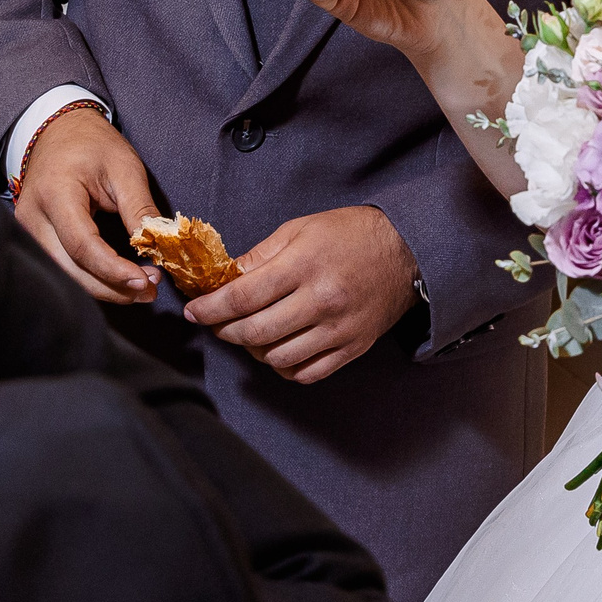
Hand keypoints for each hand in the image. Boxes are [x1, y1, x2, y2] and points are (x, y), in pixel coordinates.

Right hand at [11, 106, 161, 302]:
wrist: (60, 132)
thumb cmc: (92, 145)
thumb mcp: (124, 167)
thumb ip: (139, 207)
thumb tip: (157, 247)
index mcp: (54, 193)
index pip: (82, 245)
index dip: (113, 269)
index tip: (145, 281)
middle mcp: (32, 217)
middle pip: (69, 269)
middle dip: (111, 287)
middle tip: (148, 291)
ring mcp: (27, 231)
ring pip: (64, 274)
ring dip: (102, 287)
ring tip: (139, 287)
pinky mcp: (34, 239)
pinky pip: (62, 267)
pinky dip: (90, 278)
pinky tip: (117, 279)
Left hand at [184, 205, 420, 383]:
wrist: (407, 251)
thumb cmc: (350, 234)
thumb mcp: (301, 228)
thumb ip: (261, 255)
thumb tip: (226, 277)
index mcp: (304, 265)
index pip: (244, 296)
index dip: (212, 308)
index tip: (195, 312)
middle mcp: (321, 300)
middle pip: (255, 332)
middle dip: (225, 331)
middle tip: (216, 324)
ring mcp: (338, 329)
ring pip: (278, 358)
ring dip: (253, 351)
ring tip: (248, 335)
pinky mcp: (352, 348)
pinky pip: (307, 373)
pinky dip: (285, 368)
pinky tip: (278, 351)